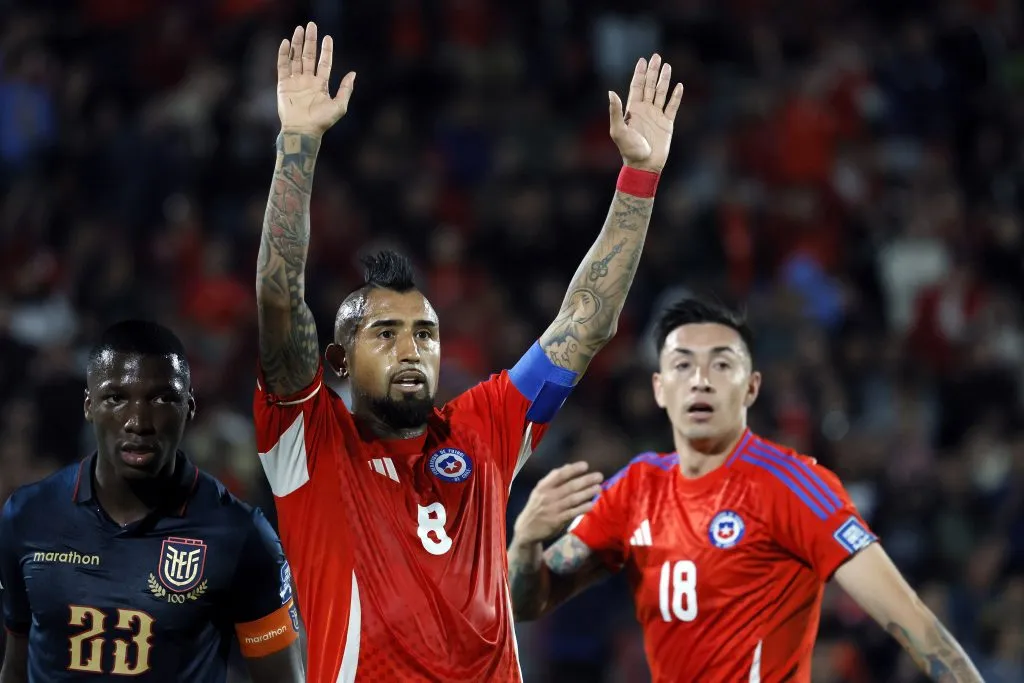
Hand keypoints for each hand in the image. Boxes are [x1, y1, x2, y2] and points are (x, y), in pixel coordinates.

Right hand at [277, 22, 355, 135]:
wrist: (303, 131)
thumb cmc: (322, 122)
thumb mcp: (339, 106)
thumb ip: (346, 89)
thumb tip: (353, 73)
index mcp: (321, 84)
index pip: (324, 63)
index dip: (326, 50)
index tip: (328, 37)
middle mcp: (308, 81)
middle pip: (309, 56)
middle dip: (310, 41)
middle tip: (311, 25)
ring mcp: (295, 82)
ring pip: (296, 58)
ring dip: (297, 43)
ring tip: (299, 29)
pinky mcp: (283, 85)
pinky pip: (282, 66)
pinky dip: (283, 54)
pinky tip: (285, 43)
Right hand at [513, 463, 603, 544]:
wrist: (526, 529)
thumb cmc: (537, 506)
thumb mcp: (540, 491)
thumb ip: (553, 479)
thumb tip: (568, 466)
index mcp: (543, 487)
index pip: (559, 475)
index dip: (573, 469)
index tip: (585, 465)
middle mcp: (547, 496)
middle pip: (570, 486)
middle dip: (586, 480)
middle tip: (599, 476)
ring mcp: (552, 509)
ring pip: (572, 499)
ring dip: (587, 493)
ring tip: (598, 488)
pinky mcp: (556, 521)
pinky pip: (571, 513)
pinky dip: (581, 508)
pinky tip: (591, 505)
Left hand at [609, 54, 683, 173]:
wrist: (644, 165)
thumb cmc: (629, 150)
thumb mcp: (618, 130)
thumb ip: (615, 111)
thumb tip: (610, 93)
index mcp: (633, 110)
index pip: (637, 87)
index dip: (640, 73)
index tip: (642, 60)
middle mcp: (645, 110)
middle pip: (650, 86)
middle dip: (653, 72)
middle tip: (656, 57)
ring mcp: (656, 116)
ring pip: (661, 93)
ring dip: (664, 80)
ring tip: (667, 66)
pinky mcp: (667, 124)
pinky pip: (672, 107)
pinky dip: (675, 96)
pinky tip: (678, 86)